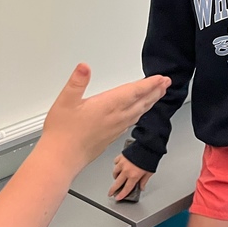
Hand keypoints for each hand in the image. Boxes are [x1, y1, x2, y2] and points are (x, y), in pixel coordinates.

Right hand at [40, 66, 169, 177]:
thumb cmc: (62, 134)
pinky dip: (140, 113)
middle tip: (166, 83)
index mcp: (107, 106)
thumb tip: (84, 67)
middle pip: (141, 102)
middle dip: (155, 91)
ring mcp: (115, 128)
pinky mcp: (112, 137)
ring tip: (158, 95)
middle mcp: (115, 118)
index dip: (149, 84)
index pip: (134, 92)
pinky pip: (132, 122)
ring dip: (150, 102)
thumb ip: (77, 82)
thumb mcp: (65, 102)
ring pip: (139, 113)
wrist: (61, 159)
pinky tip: (139, 113)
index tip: (161, 78)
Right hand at [109, 155, 152, 198]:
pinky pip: (116, 162)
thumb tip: (142, 187)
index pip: (126, 188)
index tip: (118, 198)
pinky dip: (116, 165)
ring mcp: (122, 163)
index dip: (121, 194)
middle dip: (113, 189)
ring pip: (115, 172)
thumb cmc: (150, 158)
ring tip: (116, 178)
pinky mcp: (121, 156)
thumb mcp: (149, 173)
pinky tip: (118, 166)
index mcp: (134, 176)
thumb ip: (144, 181)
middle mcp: (127, 171)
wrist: (148, 146)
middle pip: (117, 183)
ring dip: (115, 177)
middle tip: (110, 193)